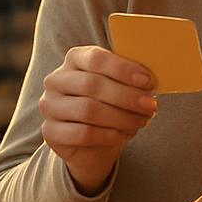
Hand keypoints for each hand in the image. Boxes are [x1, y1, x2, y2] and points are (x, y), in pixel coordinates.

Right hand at [39, 45, 156, 194]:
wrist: (92, 143)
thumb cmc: (109, 105)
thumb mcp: (119, 86)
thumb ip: (129, 78)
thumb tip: (152, 80)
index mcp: (74, 59)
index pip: (95, 58)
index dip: (122, 69)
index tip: (147, 81)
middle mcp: (56, 80)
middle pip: (93, 85)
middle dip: (127, 96)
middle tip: (150, 105)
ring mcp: (49, 106)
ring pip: (88, 110)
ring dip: (121, 117)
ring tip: (142, 121)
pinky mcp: (50, 132)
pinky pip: (83, 133)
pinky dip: (109, 135)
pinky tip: (124, 134)